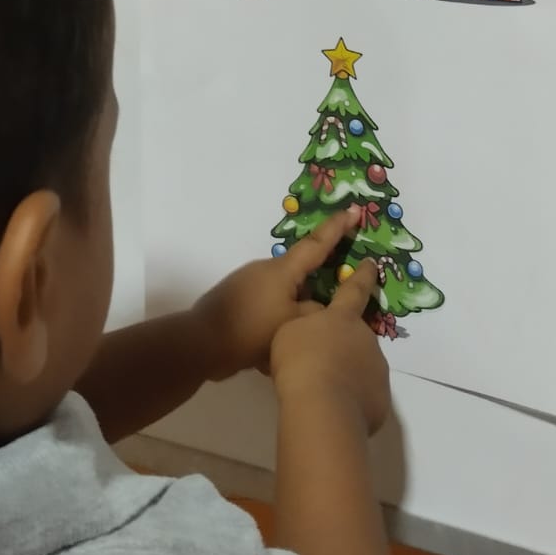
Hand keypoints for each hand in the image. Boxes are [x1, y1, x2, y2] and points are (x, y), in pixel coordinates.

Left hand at [193, 205, 363, 380]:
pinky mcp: (238, 300)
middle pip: (302, 269)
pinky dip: (281, 316)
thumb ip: (316, 313)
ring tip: (309, 330)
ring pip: (285, 290)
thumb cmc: (251, 331)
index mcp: (283, 270)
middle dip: (321, 277)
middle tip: (341, 288)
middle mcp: (266, 270)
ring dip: (298, 305)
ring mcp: (249, 283)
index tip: (355, 210)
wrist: (200, 344)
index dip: (338, 227)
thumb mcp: (294, 325)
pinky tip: (283, 340)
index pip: (318, 243)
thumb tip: (323, 306)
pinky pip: (269, 303)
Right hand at [270, 258, 390, 435]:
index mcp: (343, 318)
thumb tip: (315, 325)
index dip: (362, 276)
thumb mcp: (290, 330)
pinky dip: (352, 397)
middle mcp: (365, 339)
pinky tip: (334, 408)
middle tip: (323, 360)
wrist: (322, 408)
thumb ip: (306, 321)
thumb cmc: (301, 361)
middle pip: (356, 336)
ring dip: (348, 372)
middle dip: (344, 343)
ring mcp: (377, 369)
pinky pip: (364, 393)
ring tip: (324, 390)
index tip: (371, 264)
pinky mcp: (380, 400)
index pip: (354, 290)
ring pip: (362, 365)